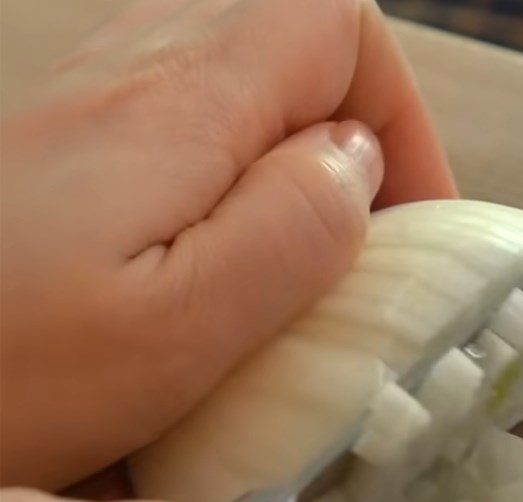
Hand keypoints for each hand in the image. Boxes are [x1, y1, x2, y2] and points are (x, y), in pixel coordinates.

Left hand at [0, 0, 456, 489]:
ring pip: (249, 90)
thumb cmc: (7, 377)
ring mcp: (99, 114)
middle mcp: (138, 81)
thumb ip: (286, 232)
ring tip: (314, 265)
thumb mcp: (175, 328)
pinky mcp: (75, 158)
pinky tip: (233, 266)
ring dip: (306, 168)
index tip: (413, 220)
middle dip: (361, 141)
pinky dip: (246, 186)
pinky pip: (195, 134)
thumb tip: (356, 164)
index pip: (335, 26)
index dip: (399, 115)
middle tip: (371, 250)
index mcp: (180, 108)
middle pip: (295, 46)